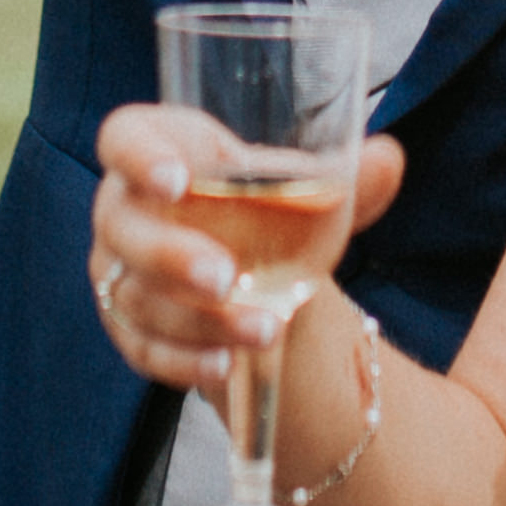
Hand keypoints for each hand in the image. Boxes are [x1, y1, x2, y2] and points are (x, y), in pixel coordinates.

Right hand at [88, 106, 404, 388]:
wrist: (246, 262)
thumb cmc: (260, 205)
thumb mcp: (297, 186)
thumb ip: (342, 177)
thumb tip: (388, 160)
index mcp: (159, 149)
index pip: (125, 139)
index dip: (141, 157)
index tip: (177, 180)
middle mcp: (124, 208)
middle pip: (124, 228)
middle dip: (172, 256)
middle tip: (226, 275)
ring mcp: (118, 270)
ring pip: (137, 297)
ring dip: (198, 320)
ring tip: (265, 330)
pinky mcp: (126, 325)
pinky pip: (143, 347)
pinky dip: (183, 361)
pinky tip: (225, 366)